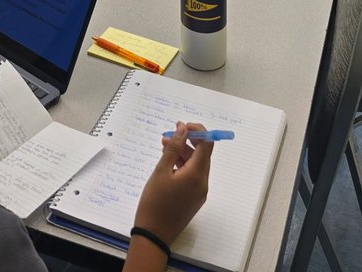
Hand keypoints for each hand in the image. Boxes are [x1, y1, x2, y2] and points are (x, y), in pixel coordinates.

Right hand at [132, 122, 211, 249]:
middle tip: (167, 137)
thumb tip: (183, 129)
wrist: (154, 235)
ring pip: (196, 165)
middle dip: (186, 142)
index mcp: (197, 175)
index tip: (181, 126)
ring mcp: (199, 192)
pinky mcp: (194, 199)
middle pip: (201, 154)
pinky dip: (182, 166)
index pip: (207, 144)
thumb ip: (173, 148)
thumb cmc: (155, 202)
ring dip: (182, 153)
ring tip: (163, 149)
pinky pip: (192, 176)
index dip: (197, 131)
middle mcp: (203, 183)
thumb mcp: (161, 171)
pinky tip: (167, 164)